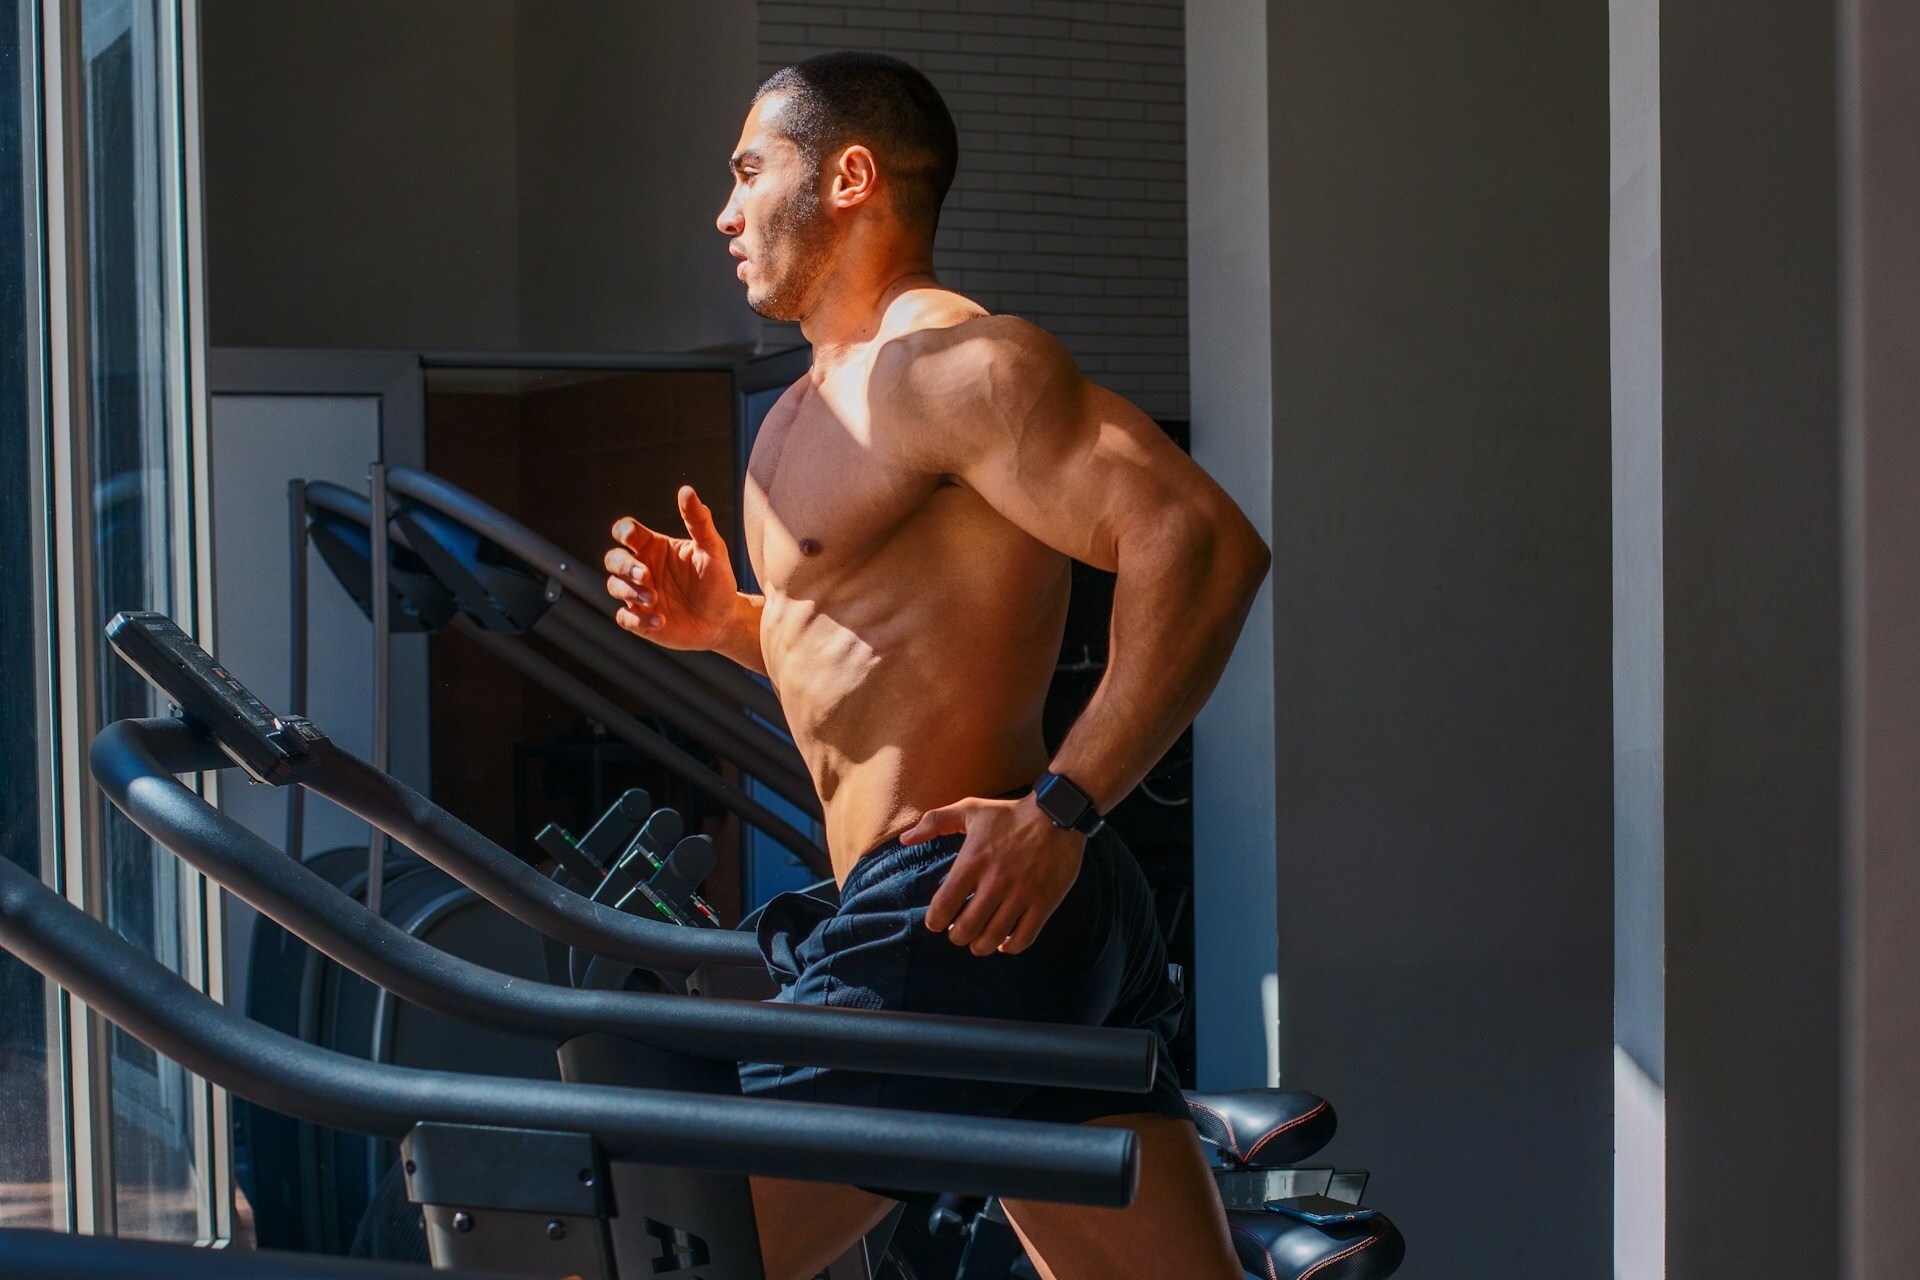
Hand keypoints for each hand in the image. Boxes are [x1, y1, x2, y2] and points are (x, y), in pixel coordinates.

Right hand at [604, 486, 739, 650]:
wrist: (724, 618)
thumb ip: (699, 521)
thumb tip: (687, 491)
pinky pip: (624, 618)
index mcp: (654, 547)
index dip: (623, 532)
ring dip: (629, 592)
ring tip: (655, 599)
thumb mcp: (713, 549)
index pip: (626, 532)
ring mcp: (639, 595)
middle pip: (613, 559)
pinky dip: (637, 619)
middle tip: (646, 576)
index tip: (631, 538)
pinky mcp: (641, 620)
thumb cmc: (717, 580)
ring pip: (613, 586)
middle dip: (624, 566)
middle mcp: (642, 568)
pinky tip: (660, 620)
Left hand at [902, 796, 1084, 955]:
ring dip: (980, 946)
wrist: (1057, 814)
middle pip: (966, 929)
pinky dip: (1010, 947)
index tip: (936, 923)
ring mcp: (1021, 895)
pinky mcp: (1044, 903)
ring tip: (977, 942)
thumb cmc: (1010, 813)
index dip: (935, 921)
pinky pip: (1024, 938)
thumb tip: (905, 840)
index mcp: (973, 862)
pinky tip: (1004, 943)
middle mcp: (995, 882)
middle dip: (957, 937)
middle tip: (958, 933)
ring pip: (993, 938)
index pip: (944, 905)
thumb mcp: (970, 809)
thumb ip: (935, 822)